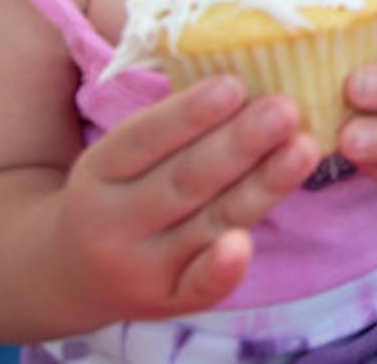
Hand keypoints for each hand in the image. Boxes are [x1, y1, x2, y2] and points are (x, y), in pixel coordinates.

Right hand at [55, 77, 319, 323]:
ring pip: (207, 221)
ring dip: (260, 186)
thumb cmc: (119, 191)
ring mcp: (140, 267)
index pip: (144, 138)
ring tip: (304, 148)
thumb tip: (243, 74)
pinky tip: (246, 242)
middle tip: (286, 108)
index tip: (235, 83)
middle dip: (239, 143)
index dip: (189, 113)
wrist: (71, 274)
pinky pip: (199, 287)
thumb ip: (170, 125)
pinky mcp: (168, 301)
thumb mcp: (118, 155)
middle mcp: (112, 223)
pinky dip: (222, 268)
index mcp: (99, 172)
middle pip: (183, 180)